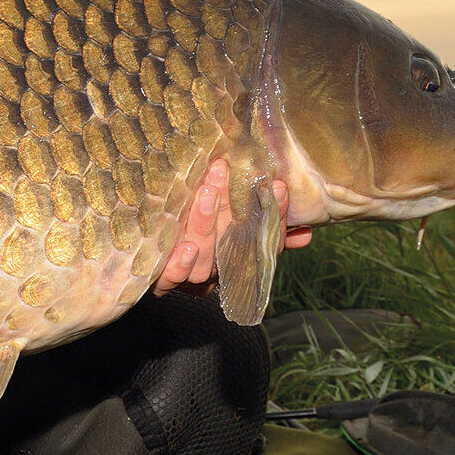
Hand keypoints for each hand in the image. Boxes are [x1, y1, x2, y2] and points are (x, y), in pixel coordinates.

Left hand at [154, 160, 312, 295]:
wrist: (148, 267)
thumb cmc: (199, 241)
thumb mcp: (233, 230)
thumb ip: (267, 229)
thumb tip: (307, 233)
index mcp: (239, 258)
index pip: (265, 241)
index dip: (274, 216)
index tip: (278, 186)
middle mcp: (218, 270)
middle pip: (233, 244)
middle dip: (234, 209)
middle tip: (229, 174)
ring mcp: (191, 276)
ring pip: (203, 257)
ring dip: (206, 225)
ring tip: (207, 194)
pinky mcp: (162, 280)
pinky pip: (171, 278)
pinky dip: (180, 265)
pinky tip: (184, 247)